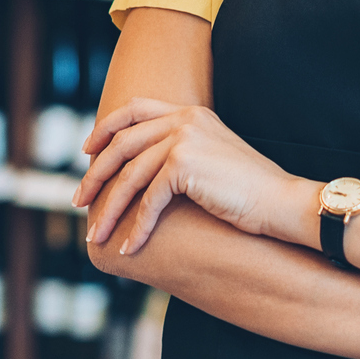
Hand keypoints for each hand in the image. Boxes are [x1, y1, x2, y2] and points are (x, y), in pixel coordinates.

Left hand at [75, 98, 307, 253]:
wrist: (281, 201)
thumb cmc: (250, 190)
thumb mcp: (211, 157)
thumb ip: (180, 152)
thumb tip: (140, 172)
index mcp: (189, 112)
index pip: (133, 109)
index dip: (104, 128)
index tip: (86, 152)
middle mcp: (184, 119)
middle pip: (122, 144)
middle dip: (95, 175)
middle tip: (78, 201)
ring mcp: (184, 139)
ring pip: (130, 176)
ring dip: (109, 209)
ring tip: (96, 236)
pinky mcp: (184, 165)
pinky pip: (149, 200)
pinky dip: (136, 227)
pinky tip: (129, 248)